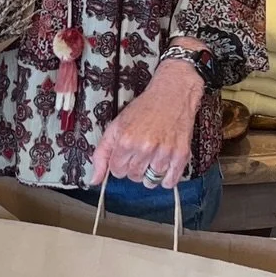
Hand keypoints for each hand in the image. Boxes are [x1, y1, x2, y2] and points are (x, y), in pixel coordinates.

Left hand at [90, 57, 204, 189]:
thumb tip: (94, 180)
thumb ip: (101, 154)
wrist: (172, 94)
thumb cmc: (144, 109)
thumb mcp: (116, 126)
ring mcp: (164, 152)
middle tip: (140, 151)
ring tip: (153, 155)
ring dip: (150, 173)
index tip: (126, 153)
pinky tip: (164, 163)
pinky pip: (169, 182)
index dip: (120, 163)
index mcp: (126, 140)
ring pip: (150, 182)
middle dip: (134, 167)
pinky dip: (166, 178)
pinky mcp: (181, 155)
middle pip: (133, 177)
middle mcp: (145, 148)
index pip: (117, 171)